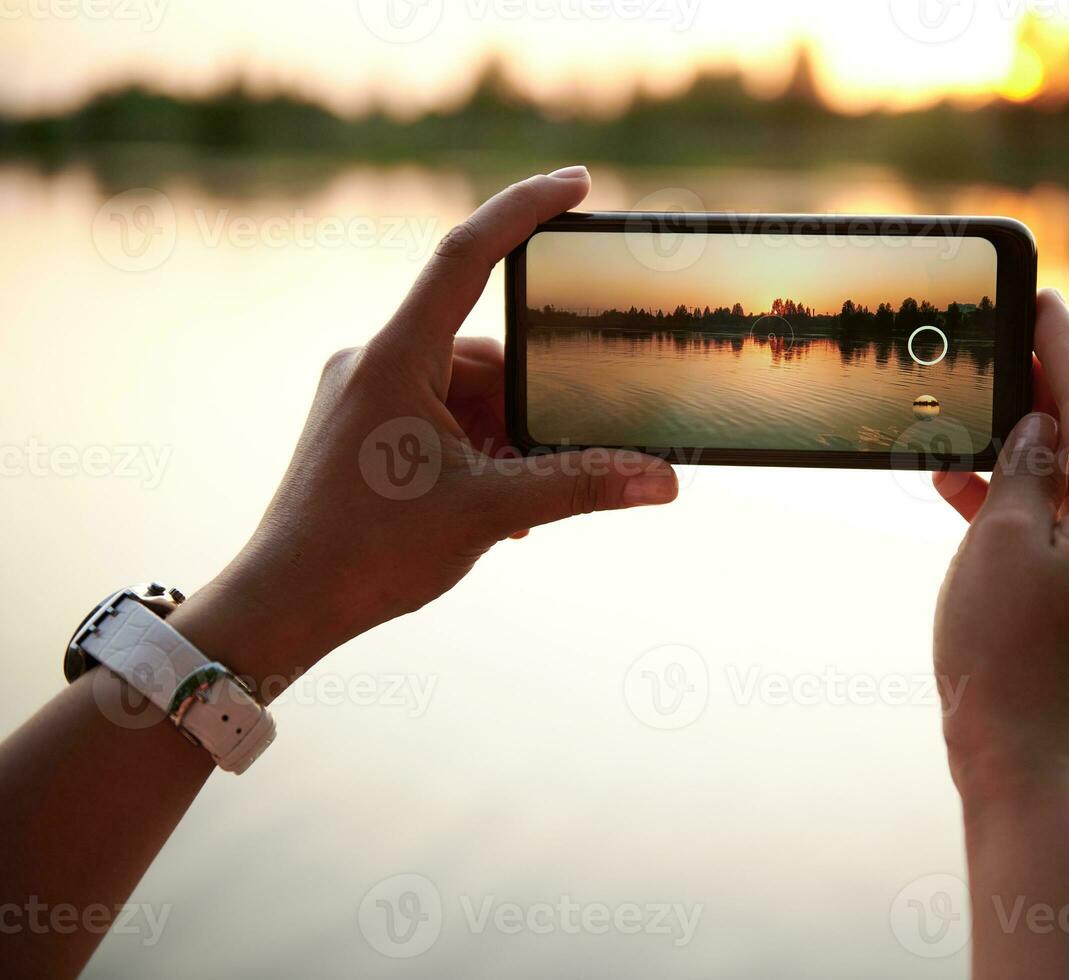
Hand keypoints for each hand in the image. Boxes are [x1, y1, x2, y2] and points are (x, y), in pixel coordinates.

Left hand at [167, 167, 678, 692]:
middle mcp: (374, 361)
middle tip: (565, 451)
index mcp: (396, 357)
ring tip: (523, 501)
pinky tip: (500, 504)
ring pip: (466, 392)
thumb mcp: (490, 511)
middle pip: (484, 353)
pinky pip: (440, 417)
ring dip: (508, 439)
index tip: (577, 184)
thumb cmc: (367, 552)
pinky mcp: (362, 428)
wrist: (283, 606)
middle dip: (533, 404)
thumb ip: (582, 485)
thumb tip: (664, 479)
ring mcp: (364, 394)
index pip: (466, 257)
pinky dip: (479, 450)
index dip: (523, 210)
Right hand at [931, 290, 1068, 794]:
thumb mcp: (1002, 538)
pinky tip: (966, 486)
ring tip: (975, 414)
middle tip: (1007, 346)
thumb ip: (1022, 465)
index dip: (1064, 344)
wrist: (1022, 759)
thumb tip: (1039, 423)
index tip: (1041, 295)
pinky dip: (1023, 498)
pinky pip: (1065, 524)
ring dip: (1030, 444)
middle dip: (1053, 387)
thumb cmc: (1005, 652)